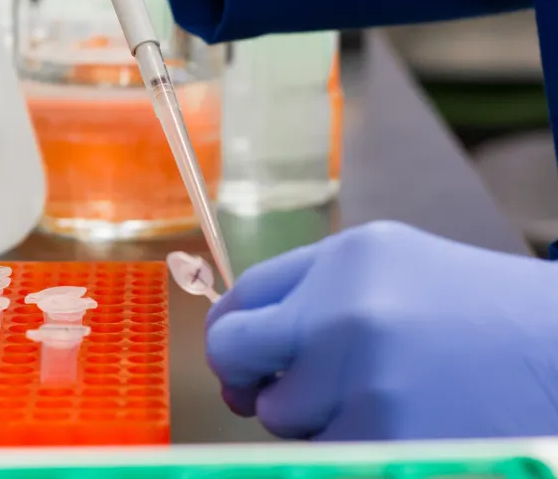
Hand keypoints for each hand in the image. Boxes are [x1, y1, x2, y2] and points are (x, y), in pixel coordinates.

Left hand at [206, 221, 557, 439]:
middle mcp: (343, 314)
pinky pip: (323, 452)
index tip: (241, 353)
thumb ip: (313, 292)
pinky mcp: (383, 441)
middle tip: (273, 387)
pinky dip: (349, 445)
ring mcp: (362, 382)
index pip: (242, 296)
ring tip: (380, 395)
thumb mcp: (396, 266)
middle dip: (245, 376)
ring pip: (279, 416)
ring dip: (311, 417)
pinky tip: (400, 422)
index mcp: (346, 259)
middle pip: (234, 353)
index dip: (232, 331)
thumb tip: (239, 351)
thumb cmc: (480, 312)